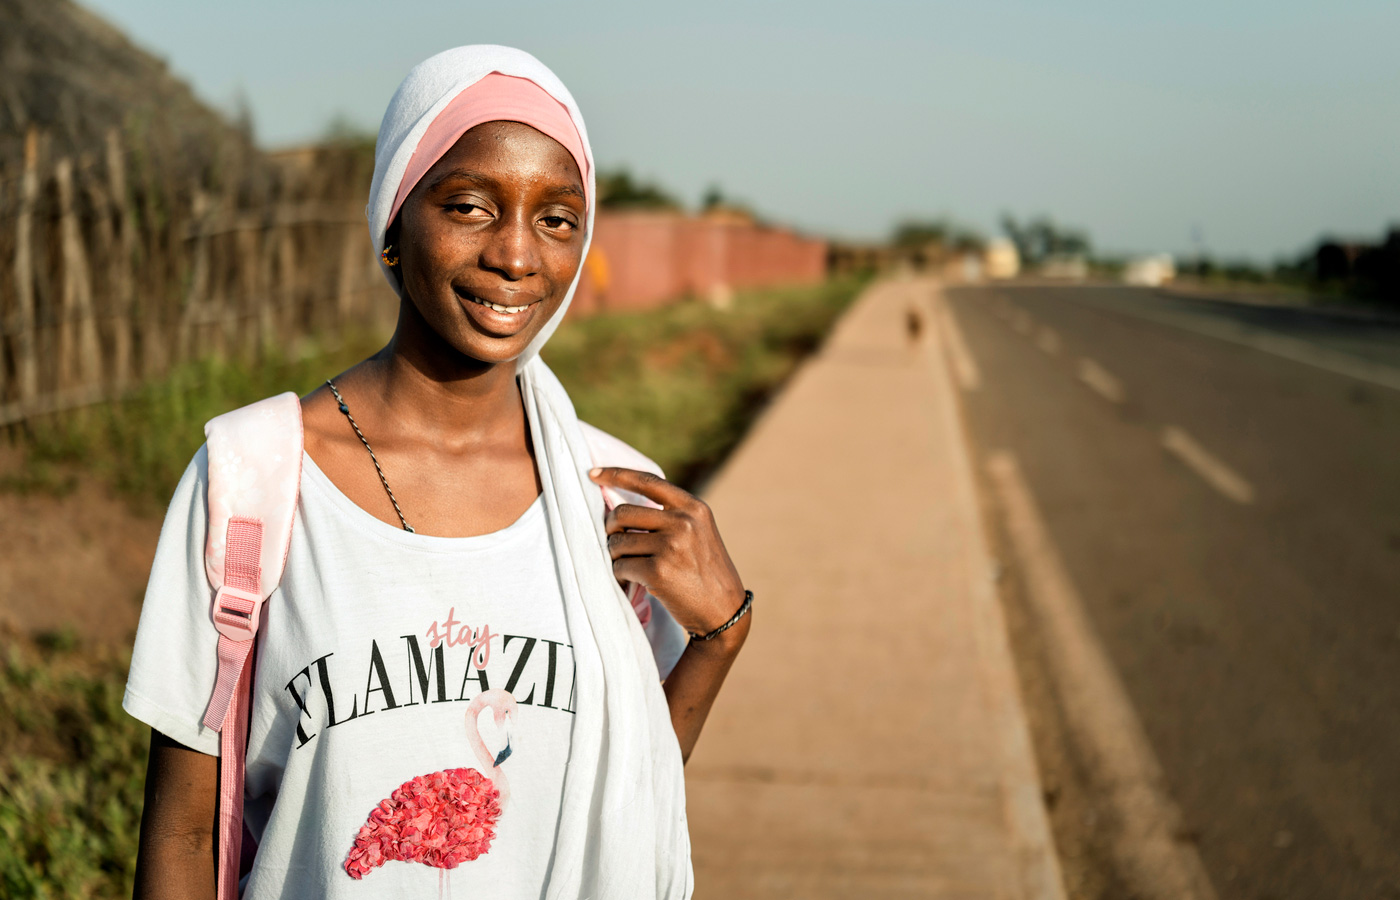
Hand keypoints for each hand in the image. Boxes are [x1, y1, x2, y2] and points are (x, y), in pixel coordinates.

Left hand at [589, 467, 745, 638]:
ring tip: (631, 566)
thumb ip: (669, 515)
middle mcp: (683, 522)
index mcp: (693, 507)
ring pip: (617, 542)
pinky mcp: (658, 572)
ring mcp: (671, 546)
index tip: (593, 475)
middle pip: (622, 513)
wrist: (723, 611)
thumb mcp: (698, 532)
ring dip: (616, 556)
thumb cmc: (704, 570)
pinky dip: (621, 574)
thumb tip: (619, 506)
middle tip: (616, 543)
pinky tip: (633, 580)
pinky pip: (620, 566)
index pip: (647, 481)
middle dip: (611, 529)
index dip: (616, 475)